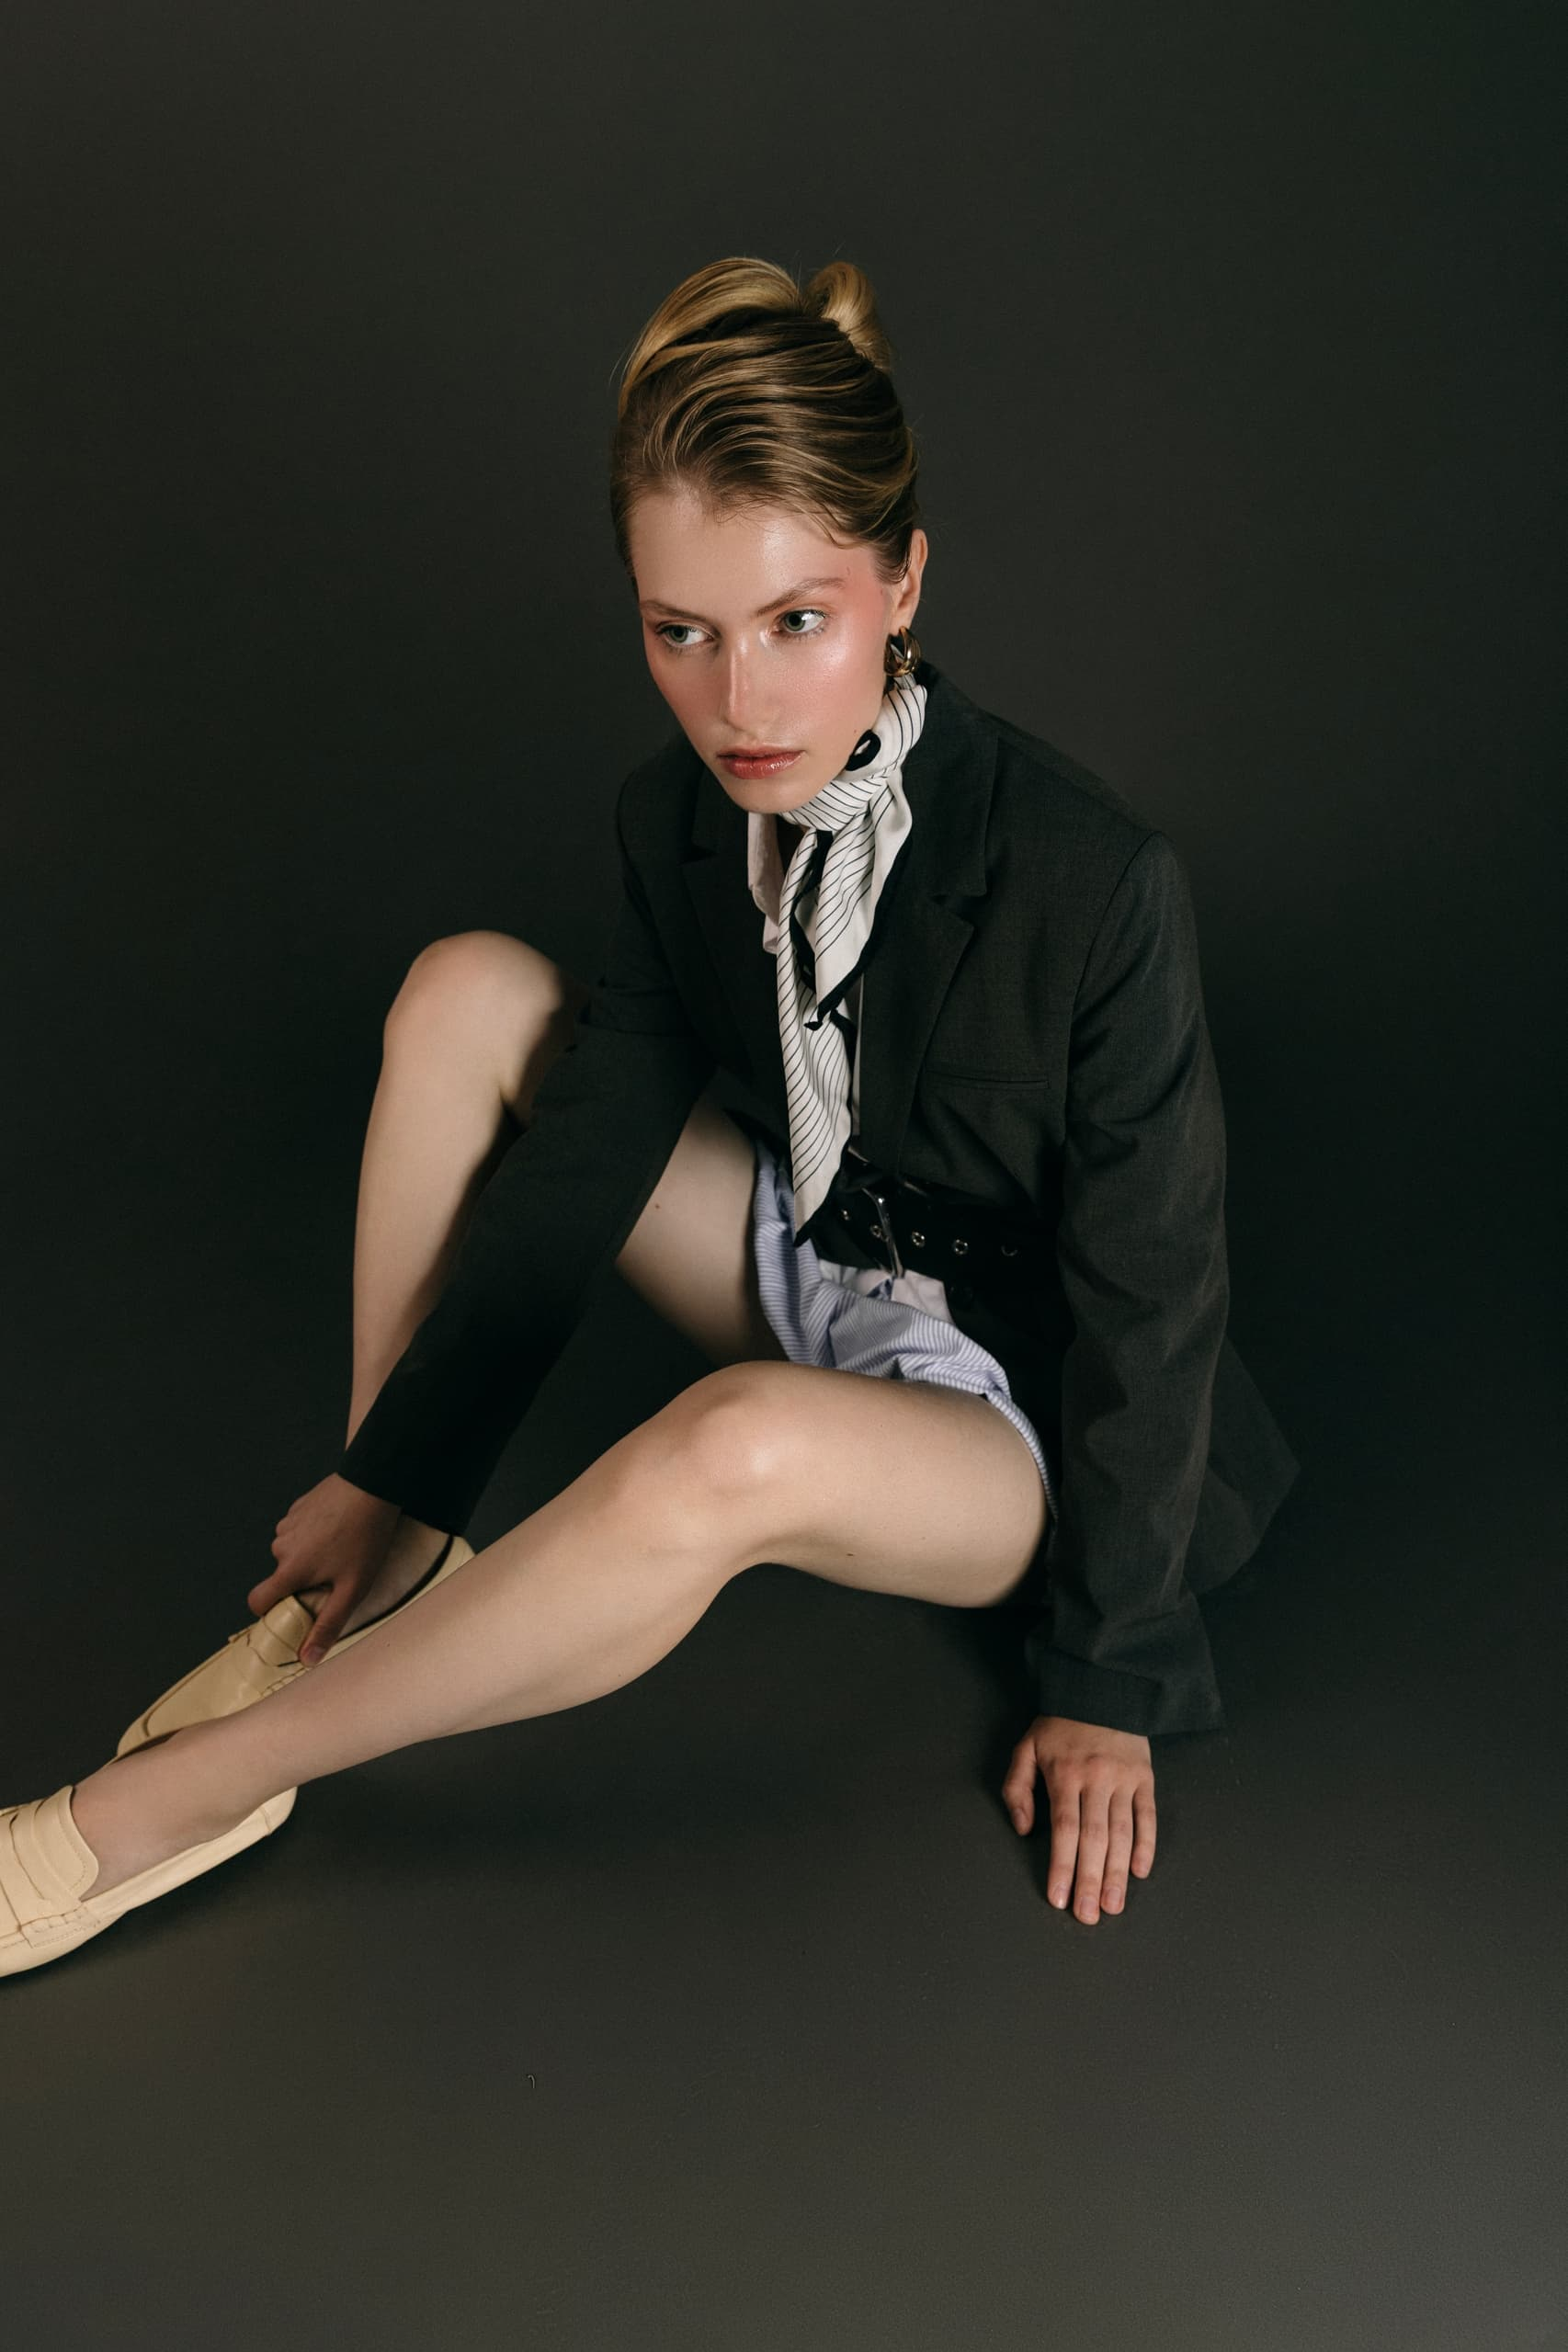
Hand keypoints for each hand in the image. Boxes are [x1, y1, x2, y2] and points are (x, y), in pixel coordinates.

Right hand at [246, 1473, 400, 1663]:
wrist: (374, 1484)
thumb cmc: (366, 1539)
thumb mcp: (353, 1588)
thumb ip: (328, 1624)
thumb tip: (307, 1659)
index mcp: (290, 1569)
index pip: (257, 1600)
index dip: (268, 1610)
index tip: (290, 1610)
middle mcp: (281, 1546)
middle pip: (282, 1575)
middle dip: (303, 1579)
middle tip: (336, 1573)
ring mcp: (288, 1523)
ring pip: (291, 1551)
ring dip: (310, 1555)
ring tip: (342, 1547)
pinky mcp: (299, 1506)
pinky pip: (299, 1530)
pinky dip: (313, 1534)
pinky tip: (338, 1527)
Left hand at [1002, 1714, 1155, 1922]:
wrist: (1100, 1689)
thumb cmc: (1059, 1726)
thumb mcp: (1025, 1747)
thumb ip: (1017, 1788)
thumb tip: (1023, 1828)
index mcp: (1065, 1774)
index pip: (1064, 1830)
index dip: (1062, 1866)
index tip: (1059, 1898)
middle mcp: (1097, 1779)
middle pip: (1094, 1839)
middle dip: (1090, 1881)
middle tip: (1089, 1916)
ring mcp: (1124, 1779)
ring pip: (1123, 1833)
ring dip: (1118, 1873)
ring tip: (1113, 1905)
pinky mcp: (1145, 1778)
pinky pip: (1148, 1817)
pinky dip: (1146, 1845)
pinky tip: (1139, 1871)